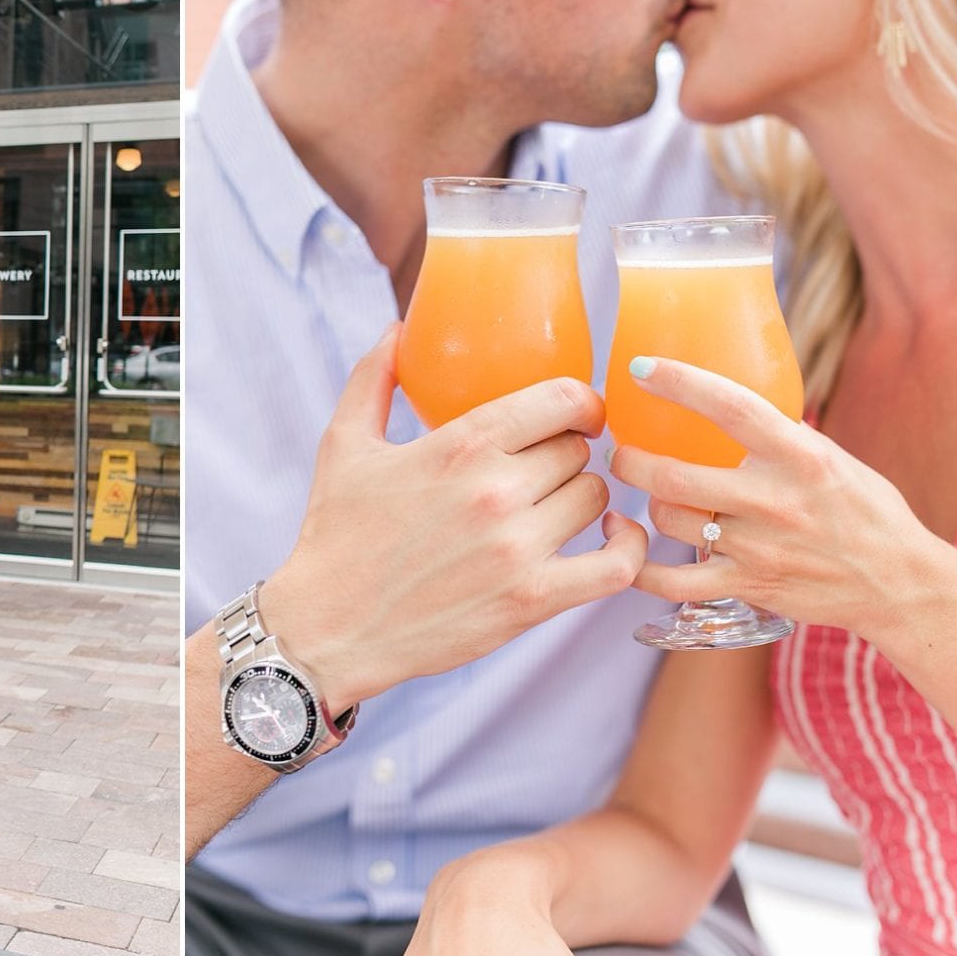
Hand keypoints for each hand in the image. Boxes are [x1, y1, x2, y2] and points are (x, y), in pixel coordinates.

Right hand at [261, 325, 644, 711]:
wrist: (329, 626)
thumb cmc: (336, 533)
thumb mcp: (343, 444)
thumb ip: (373, 378)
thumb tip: (397, 329)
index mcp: (460, 445)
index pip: (563, 399)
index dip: (580, 402)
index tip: (575, 413)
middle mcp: (496, 491)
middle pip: (578, 449)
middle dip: (565, 452)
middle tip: (544, 467)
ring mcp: (519, 548)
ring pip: (595, 496)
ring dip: (582, 496)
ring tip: (555, 504)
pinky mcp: (532, 601)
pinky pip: (617, 565)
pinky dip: (627, 546)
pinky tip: (612, 534)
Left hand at [608, 357, 939, 638]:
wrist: (899, 584)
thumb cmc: (866, 512)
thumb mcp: (831, 457)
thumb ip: (779, 436)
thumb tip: (722, 402)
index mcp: (800, 456)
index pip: (731, 407)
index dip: (680, 384)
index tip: (640, 368)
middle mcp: (775, 501)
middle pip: (674, 477)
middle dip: (631, 461)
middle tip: (620, 451)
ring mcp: (759, 549)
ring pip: (670, 521)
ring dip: (645, 507)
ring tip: (643, 496)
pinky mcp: (748, 588)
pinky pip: (673, 581)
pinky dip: (641, 567)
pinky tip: (630, 550)